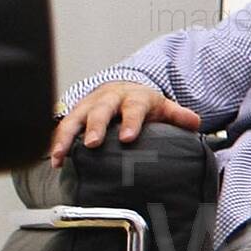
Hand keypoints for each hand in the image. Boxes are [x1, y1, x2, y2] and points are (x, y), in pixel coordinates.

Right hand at [49, 81, 201, 165]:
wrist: (121, 89)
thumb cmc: (142, 104)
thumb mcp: (163, 107)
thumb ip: (179, 115)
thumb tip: (195, 122)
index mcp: (134, 98)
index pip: (134, 108)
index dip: (131, 122)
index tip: (128, 138)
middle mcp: (108, 99)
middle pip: (101, 110)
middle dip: (95, 126)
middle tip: (93, 143)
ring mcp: (89, 106)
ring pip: (74, 118)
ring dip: (67, 137)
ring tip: (62, 155)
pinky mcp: (74, 114)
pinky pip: (63, 128)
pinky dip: (57, 142)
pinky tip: (56, 160)